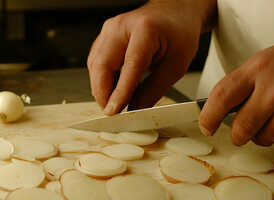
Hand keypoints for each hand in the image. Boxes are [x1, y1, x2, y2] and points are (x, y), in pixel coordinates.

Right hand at [88, 0, 216, 114]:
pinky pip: (96, 61)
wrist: (175, 12)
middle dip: (102, 93)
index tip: (113, 112)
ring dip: (101, 88)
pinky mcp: (105, 36)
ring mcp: (110, 29)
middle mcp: (122, 26)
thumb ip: (155, 89)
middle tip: (111, 113)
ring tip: (114, 102)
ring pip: (94, 65)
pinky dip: (102, 79)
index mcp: (146, 29)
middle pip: (101, 65)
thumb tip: (135, 110)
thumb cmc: (179, 34)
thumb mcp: (176, 65)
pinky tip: (112, 89)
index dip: (119, 92)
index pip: (129, 66)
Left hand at [199, 32, 273, 151]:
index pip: (221, 98)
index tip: (206, 127)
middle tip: (241, 130)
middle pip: (240, 129)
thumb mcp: (259, 62)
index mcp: (257, 71)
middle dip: (237, 134)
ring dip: (264, 134)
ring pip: (264, 139)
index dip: (208, 117)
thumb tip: (216, 111)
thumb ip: (238, 86)